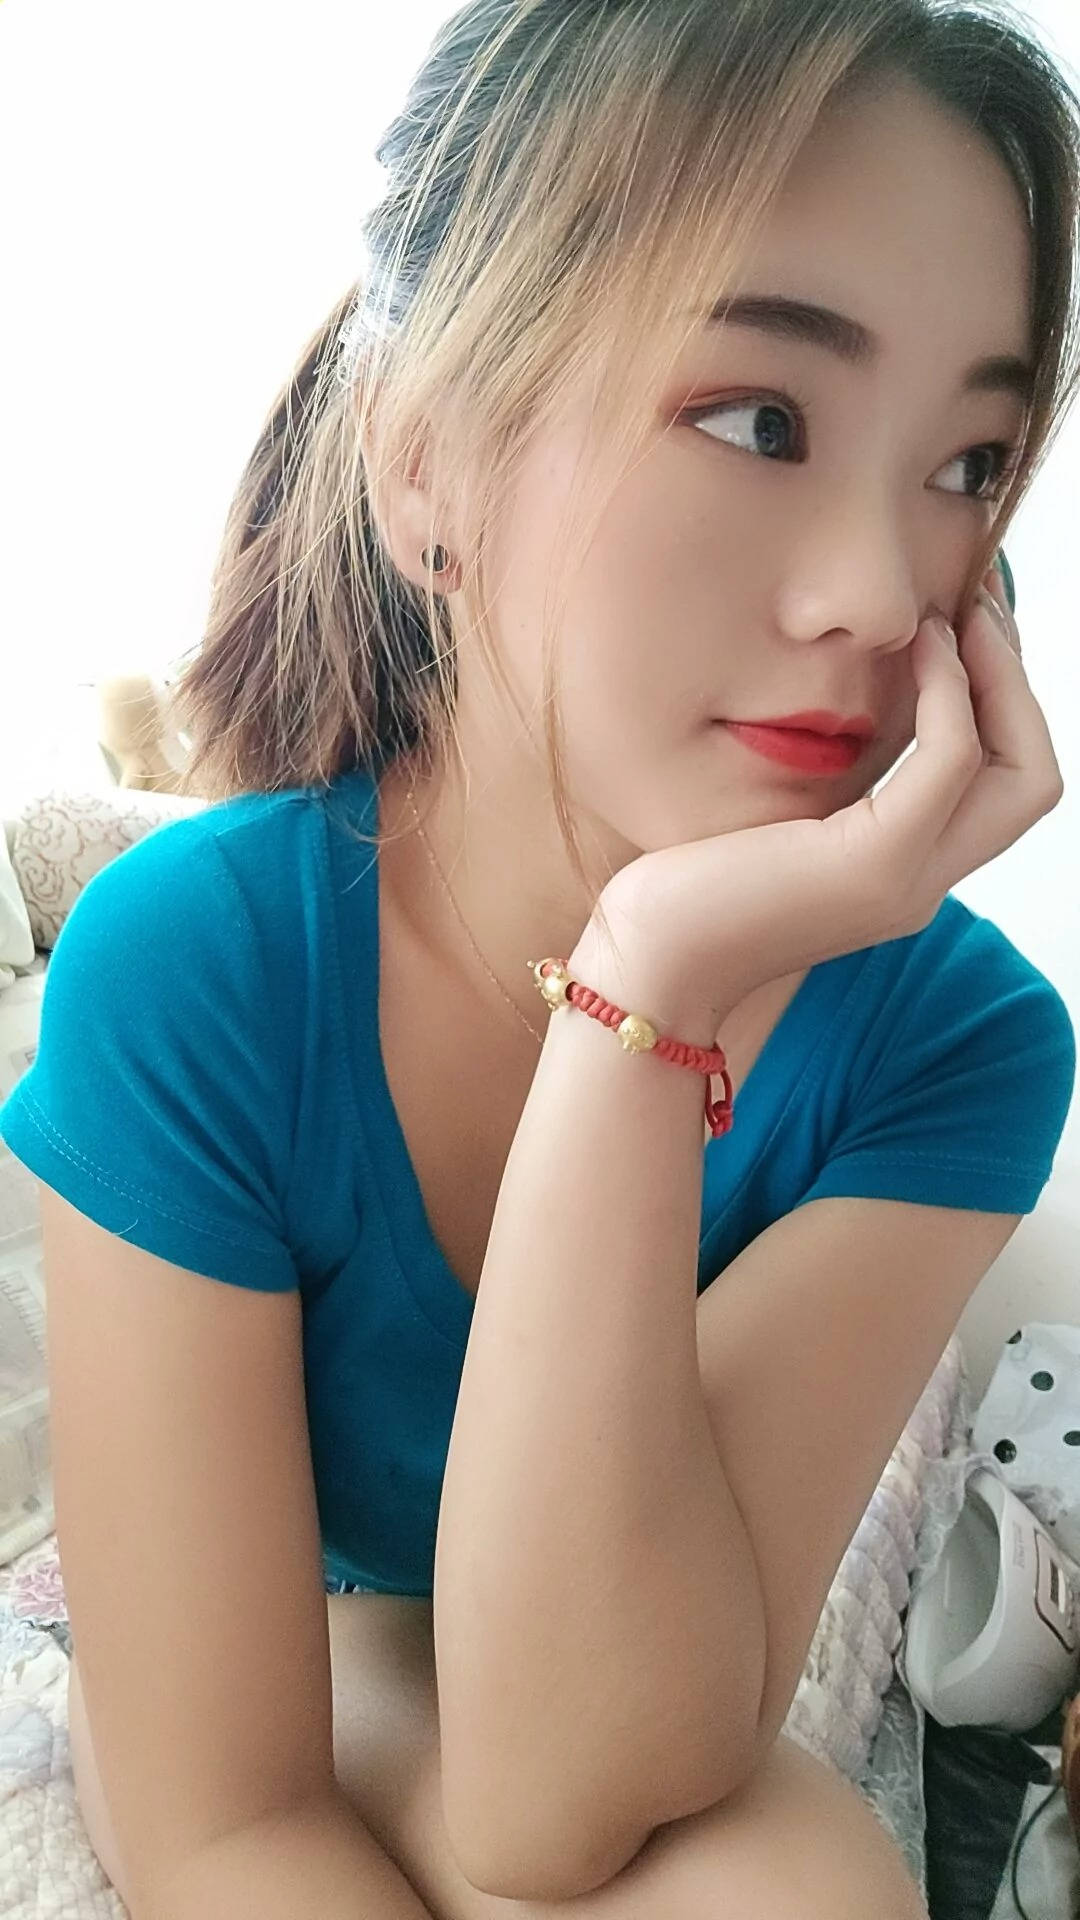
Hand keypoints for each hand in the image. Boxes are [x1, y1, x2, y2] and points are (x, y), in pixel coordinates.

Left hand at [593, 572, 1063, 1029]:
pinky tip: (919, 649)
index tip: (966, 627)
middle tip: (982, 605)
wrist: (647, 966)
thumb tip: (846, 714)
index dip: (1001, 704)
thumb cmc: (683, 893)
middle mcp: (920, 885)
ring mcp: (906, 882)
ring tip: (957, 616)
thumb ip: (824, 792)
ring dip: (999, 679)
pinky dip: (949, 694)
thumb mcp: (772, 828)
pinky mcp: (873, 865)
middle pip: (1033, 781)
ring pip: (1022, 775)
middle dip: (1018, 685)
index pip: (1001, 789)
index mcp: (901, 877)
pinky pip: (950, 759)